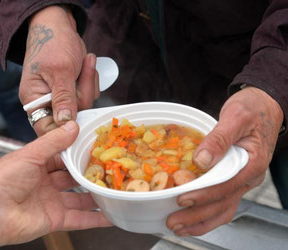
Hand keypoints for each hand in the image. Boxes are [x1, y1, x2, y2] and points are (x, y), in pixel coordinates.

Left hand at [0, 121, 110, 248]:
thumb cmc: (3, 179)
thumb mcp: (31, 154)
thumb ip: (54, 141)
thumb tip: (72, 126)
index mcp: (38, 165)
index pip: (64, 158)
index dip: (79, 154)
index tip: (96, 150)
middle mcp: (46, 183)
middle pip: (74, 178)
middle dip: (90, 175)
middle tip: (110, 170)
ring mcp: (51, 202)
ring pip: (80, 199)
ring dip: (96, 196)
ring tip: (114, 191)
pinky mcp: (54, 219)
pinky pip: (79, 219)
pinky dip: (94, 219)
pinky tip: (109, 215)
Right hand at [19, 5, 98, 135]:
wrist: (59, 26)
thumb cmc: (53, 43)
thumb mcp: (60, 70)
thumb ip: (63, 97)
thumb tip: (65, 123)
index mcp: (34, 99)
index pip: (46, 128)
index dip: (63, 129)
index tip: (78, 122)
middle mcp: (46, 102)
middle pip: (71, 118)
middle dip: (82, 94)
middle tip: (83, 72)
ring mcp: (61, 97)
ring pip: (84, 106)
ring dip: (88, 84)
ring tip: (85, 63)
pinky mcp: (73, 92)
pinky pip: (89, 96)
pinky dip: (91, 81)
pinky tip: (86, 64)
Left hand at [167, 86, 282, 235]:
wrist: (262, 106)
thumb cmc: (252, 109)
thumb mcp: (236, 117)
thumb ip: (220, 138)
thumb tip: (201, 160)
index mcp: (252, 163)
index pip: (226, 186)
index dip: (203, 195)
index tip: (182, 199)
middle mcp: (248, 176)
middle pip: (222, 203)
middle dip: (196, 216)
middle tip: (173, 222)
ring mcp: (241, 179)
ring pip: (223, 208)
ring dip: (200, 220)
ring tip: (178, 227)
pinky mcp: (233, 178)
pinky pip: (222, 201)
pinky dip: (207, 213)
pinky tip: (192, 217)